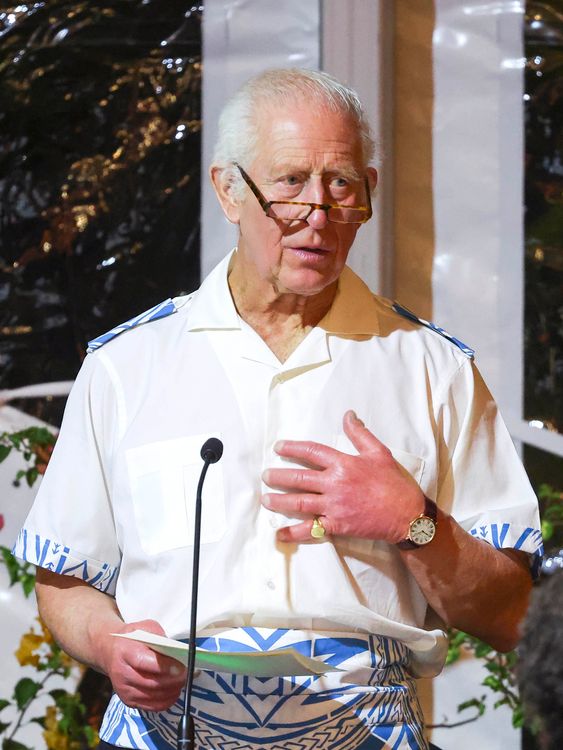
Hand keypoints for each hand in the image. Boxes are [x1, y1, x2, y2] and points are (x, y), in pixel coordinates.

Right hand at [101, 619, 185, 711]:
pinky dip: (165, 700)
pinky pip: (151, 706)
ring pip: (153, 696)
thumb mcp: (146, 628)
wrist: (111, 651)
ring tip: (181, 681)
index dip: (164, 667)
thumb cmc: (133, 638)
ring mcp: (124, 689)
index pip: (144, 663)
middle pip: (151, 683)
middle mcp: (122, 673)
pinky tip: (173, 691)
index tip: (181, 666)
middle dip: (172, 680)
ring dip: (171, 690)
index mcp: (125, 652)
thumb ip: (160, 639)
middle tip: (186, 673)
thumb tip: (178, 652)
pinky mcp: (128, 701)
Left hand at [262, 410, 424, 543]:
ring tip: (265, 499)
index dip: (292, 448)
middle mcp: (335, 484)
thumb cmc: (395, 483)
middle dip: (278, 476)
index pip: (311, 452)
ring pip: (299, 502)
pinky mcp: (337, 525)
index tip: (278, 447)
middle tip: (265, 476)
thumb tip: (348, 415)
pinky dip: (293, 532)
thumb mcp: (379, 452)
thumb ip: (360, 434)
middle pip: (299, 478)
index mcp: (344, 464)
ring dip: (279, 501)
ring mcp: (334, 506)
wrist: (407, 515)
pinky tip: (280, 534)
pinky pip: (310, 529)